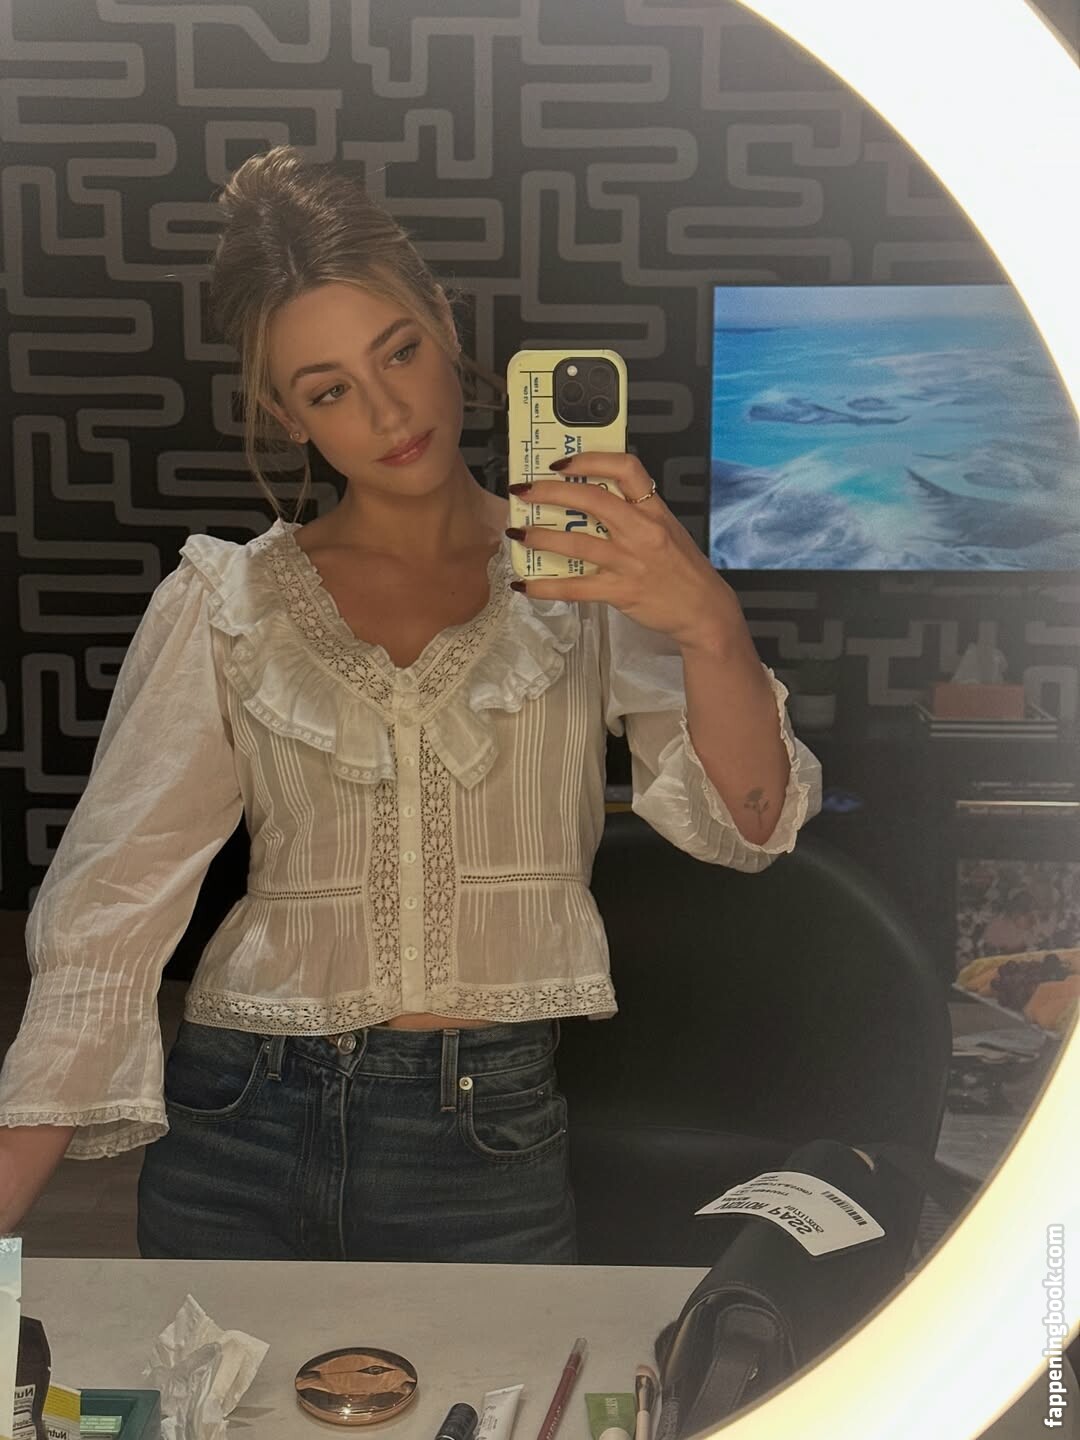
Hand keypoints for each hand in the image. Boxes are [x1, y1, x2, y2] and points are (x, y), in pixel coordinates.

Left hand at [507, 452, 739, 649]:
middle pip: (591, 500)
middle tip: (523, 492)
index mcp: (654, 509)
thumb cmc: (683, 570)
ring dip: (540, 537)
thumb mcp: (666, 530)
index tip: (560, 463)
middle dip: (550, 492)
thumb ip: (635, 514)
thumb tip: (591, 500)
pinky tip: (524, 584)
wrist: (704, 611)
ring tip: (516, 533)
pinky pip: (575, 587)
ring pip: (577, 543)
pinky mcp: (620, 591)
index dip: (589, 460)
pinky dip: (545, 587)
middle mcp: (642, 531)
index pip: (626, 468)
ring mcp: (630, 561)